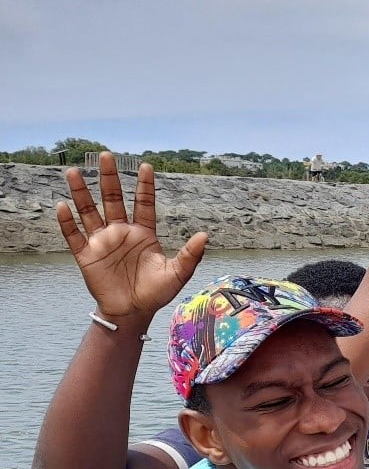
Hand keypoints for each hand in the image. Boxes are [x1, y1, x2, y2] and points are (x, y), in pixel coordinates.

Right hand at [56, 153, 206, 323]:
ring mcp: (102, 242)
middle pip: (112, 199)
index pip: (143, 203)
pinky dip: (67, 222)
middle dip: (110, 178)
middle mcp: (121, 232)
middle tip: (106, 155)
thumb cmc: (155, 292)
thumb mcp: (177, 274)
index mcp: (143, 233)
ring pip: (89, 211)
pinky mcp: (86, 256)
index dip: (144, 186)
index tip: (146, 166)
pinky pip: (74, 236)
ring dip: (81, 192)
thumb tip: (205, 235)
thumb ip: (190, 255)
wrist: (132, 312)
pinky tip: (63, 205)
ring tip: (74, 171)